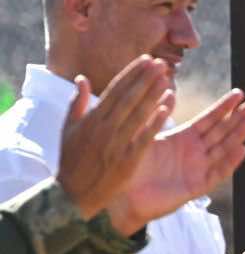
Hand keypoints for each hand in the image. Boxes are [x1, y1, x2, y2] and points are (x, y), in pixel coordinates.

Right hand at [56, 56, 173, 218]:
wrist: (72, 194)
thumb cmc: (71, 160)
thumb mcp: (68, 129)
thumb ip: (77, 103)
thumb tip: (82, 78)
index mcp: (91, 119)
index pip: (115, 90)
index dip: (131, 73)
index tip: (145, 59)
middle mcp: (104, 128)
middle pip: (128, 98)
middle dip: (145, 78)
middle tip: (161, 63)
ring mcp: (116, 143)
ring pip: (137, 114)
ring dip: (153, 94)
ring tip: (167, 78)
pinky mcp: (128, 160)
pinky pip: (144, 137)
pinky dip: (154, 122)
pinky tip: (166, 107)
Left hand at [104, 87, 244, 234]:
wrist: (122, 196)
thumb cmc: (129, 166)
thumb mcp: (143, 136)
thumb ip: (157, 116)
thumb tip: (168, 91)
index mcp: (182, 139)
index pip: (208, 120)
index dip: (224, 107)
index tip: (238, 93)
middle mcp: (194, 153)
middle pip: (222, 132)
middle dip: (239, 117)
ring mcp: (197, 169)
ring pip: (223, 150)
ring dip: (238, 135)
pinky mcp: (196, 187)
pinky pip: (217, 174)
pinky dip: (229, 163)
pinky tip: (241, 150)